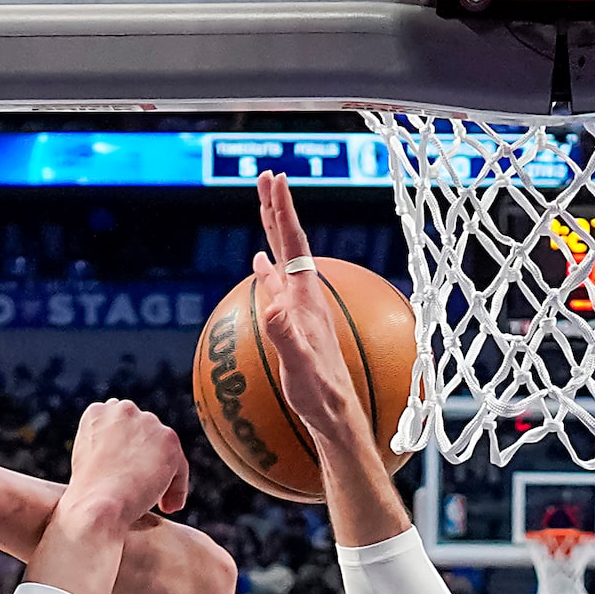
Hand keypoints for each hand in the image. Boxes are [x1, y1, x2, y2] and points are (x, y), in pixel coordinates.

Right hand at [68, 397, 189, 516]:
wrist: (98, 505)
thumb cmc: (87, 496)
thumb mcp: (85, 462)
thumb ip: (105, 449)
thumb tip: (124, 459)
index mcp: (97, 413)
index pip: (120, 424)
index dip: (126, 450)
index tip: (125, 474)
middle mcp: (122, 410)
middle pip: (145, 432)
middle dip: (146, 458)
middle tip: (142, 488)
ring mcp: (147, 422)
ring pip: (164, 449)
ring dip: (161, 473)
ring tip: (156, 501)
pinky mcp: (168, 440)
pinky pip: (179, 466)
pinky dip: (176, 488)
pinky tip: (167, 507)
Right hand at [249, 171, 372, 447]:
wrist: (335, 417)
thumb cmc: (320, 397)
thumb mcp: (300, 368)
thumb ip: (285, 336)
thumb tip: (272, 304)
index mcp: (306, 301)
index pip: (292, 246)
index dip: (282, 212)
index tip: (274, 179)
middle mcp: (306, 299)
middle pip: (290, 244)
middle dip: (277, 209)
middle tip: (266, 176)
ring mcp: (300, 312)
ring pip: (283, 261)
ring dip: (272, 233)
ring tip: (264, 207)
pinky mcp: (294, 327)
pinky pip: (277, 289)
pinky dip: (267, 271)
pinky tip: (259, 267)